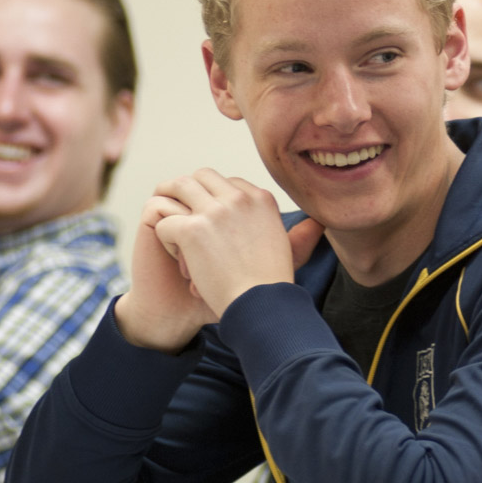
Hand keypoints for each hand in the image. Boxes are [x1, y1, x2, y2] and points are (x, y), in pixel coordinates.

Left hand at [115, 170, 325, 351]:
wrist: (260, 307)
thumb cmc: (272, 287)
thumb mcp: (291, 252)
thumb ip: (300, 234)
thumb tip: (317, 223)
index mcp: (261, 199)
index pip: (229, 182)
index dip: (214, 197)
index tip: (209, 218)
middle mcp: (239, 198)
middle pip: (201, 176)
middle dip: (186, 190)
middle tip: (176, 210)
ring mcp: (215, 211)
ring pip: (177, 188)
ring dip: (169, 204)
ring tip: (166, 225)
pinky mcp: (193, 229)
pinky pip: (164, 220)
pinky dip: (164, 238)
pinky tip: (175, 256)